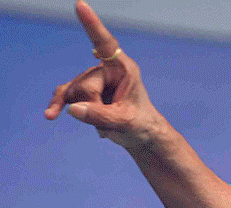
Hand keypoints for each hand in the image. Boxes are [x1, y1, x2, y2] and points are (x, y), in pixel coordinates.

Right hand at [44, 1, 166, 149]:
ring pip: (74, 93)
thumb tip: (72, 108)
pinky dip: (58, 105)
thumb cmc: (140, 123)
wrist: (140, 133)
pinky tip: (51, 115)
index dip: (92, 25)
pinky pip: (64, 95)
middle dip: (95, 107)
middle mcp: (106, 69)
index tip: (80, 5)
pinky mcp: (82, 90)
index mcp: (123, 69)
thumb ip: (100, 116)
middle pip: (85, 85)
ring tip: (108, 121)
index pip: (105, 44)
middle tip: (114, 118)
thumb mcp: (125, 122)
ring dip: (88, 112)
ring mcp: (91, 79)